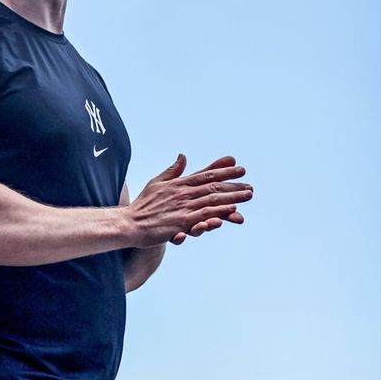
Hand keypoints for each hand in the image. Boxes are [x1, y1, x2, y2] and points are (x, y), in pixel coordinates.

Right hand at [127, 154, 252, 247]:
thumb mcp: (157, 182)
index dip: (223, 170)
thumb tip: (183, 156)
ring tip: (248, 195)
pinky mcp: (181, 223)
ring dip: (232, 197)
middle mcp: (183, 193)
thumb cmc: (143, 205)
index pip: (205, 174)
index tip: (239, 168)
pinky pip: (203, 216)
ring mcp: (183, 207)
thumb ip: (173, 171)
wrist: (130, 223)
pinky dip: (218, 212)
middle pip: (213, 186)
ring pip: (212, 200)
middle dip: (233, 184)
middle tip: (250, 185)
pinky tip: (230, 210)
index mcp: (179, 183)